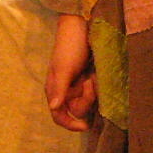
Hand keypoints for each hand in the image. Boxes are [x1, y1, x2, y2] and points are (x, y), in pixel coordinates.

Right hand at [46, 13, 97, 131]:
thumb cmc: (69, 46)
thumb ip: (60, 90)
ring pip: (89, 101)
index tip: (85, 125)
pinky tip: (98, 74)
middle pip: (77, 110)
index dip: (70, 124)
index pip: (58, 116)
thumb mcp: (64, 69)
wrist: (82, 26)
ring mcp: (78, 84)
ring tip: (94, 75)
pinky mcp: (89, 78)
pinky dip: (99, 85)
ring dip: (94, 90)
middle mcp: (66, 90)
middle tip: (90, 81)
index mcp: (55, 89)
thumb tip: (53, 108)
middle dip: (86, 98)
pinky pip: (96, 91)